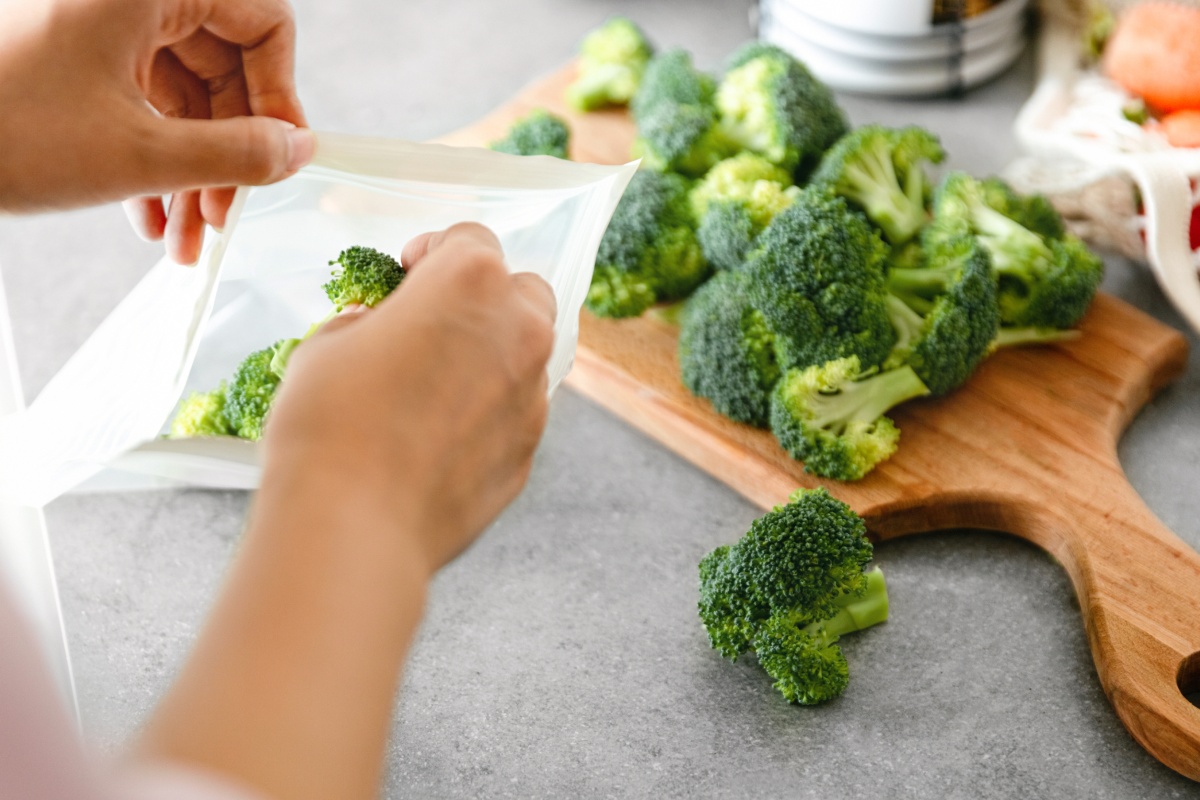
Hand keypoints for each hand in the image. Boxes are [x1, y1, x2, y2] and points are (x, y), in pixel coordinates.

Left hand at [0, 0, 311, 263]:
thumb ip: (237, 154)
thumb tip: (298, 152)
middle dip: (231, 149)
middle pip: (224, 64)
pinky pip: (143, 102)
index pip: (262, 21)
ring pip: (184, 92)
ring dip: (194, 169)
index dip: (280, 93)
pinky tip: (153, 217)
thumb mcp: (139, 154)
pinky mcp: (76, 56)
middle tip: (229, 212)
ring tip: (191, 235)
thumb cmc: (4, 133)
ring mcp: (99, 24)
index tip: (281, 154)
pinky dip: (155, 159)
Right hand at [264, 223, 556, 573]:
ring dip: (493, 354)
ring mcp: (532, 395)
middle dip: (484, 297)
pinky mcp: (530, 451)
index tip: (410, 271)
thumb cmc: (330, 422)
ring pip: (528, 354)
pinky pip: (517, 412)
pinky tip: (443, 436)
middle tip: (435, 321)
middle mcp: (519, 330)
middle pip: (521, 291)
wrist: (354, 524)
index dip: (434, 251)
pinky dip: (490, 411)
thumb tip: (382, 333)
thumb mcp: (328, 345)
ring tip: (438, 382)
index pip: (470, 240)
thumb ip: (372, 325)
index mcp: (471, 281)